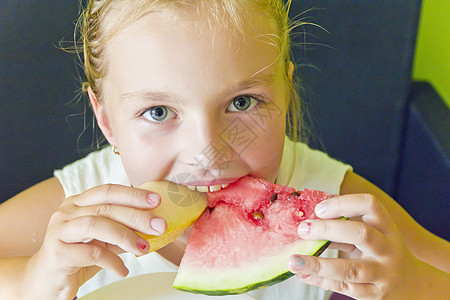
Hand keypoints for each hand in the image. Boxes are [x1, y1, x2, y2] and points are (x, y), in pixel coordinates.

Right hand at [24, 184, 166, 299]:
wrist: (44, 281)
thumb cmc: (77, 257)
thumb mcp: (103, 240)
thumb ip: (122, 229)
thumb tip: (153, 224)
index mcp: (78, 203)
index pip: (108, 191)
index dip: (133, 194)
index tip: (156, 200)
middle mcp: (67, 212)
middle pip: (106, 207)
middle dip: (137, 216)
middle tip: (159, 225)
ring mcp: (59, 230)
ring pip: (97, 225)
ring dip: (125, 235)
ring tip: (143, 248)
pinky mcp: (57, 253)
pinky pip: (90, 253)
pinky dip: (112, 261)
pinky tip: (123, 270)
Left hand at [288, 194, 426, 299]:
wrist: (413, 283)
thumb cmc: (380, 251)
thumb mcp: (372, 233)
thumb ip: (346, 225)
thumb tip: (307, 219)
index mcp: (386, 226)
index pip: (369, 205)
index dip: (342, 203)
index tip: (318, 209)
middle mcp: (387, 248)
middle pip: (360, 234)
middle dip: (328, 230)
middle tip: (302, 229)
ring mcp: (383, 273)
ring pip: (350, 269)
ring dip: (318, 264)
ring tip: (293, 261)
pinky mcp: (376, 294)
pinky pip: (344, 287)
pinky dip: (320, 281)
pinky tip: (303, 275)